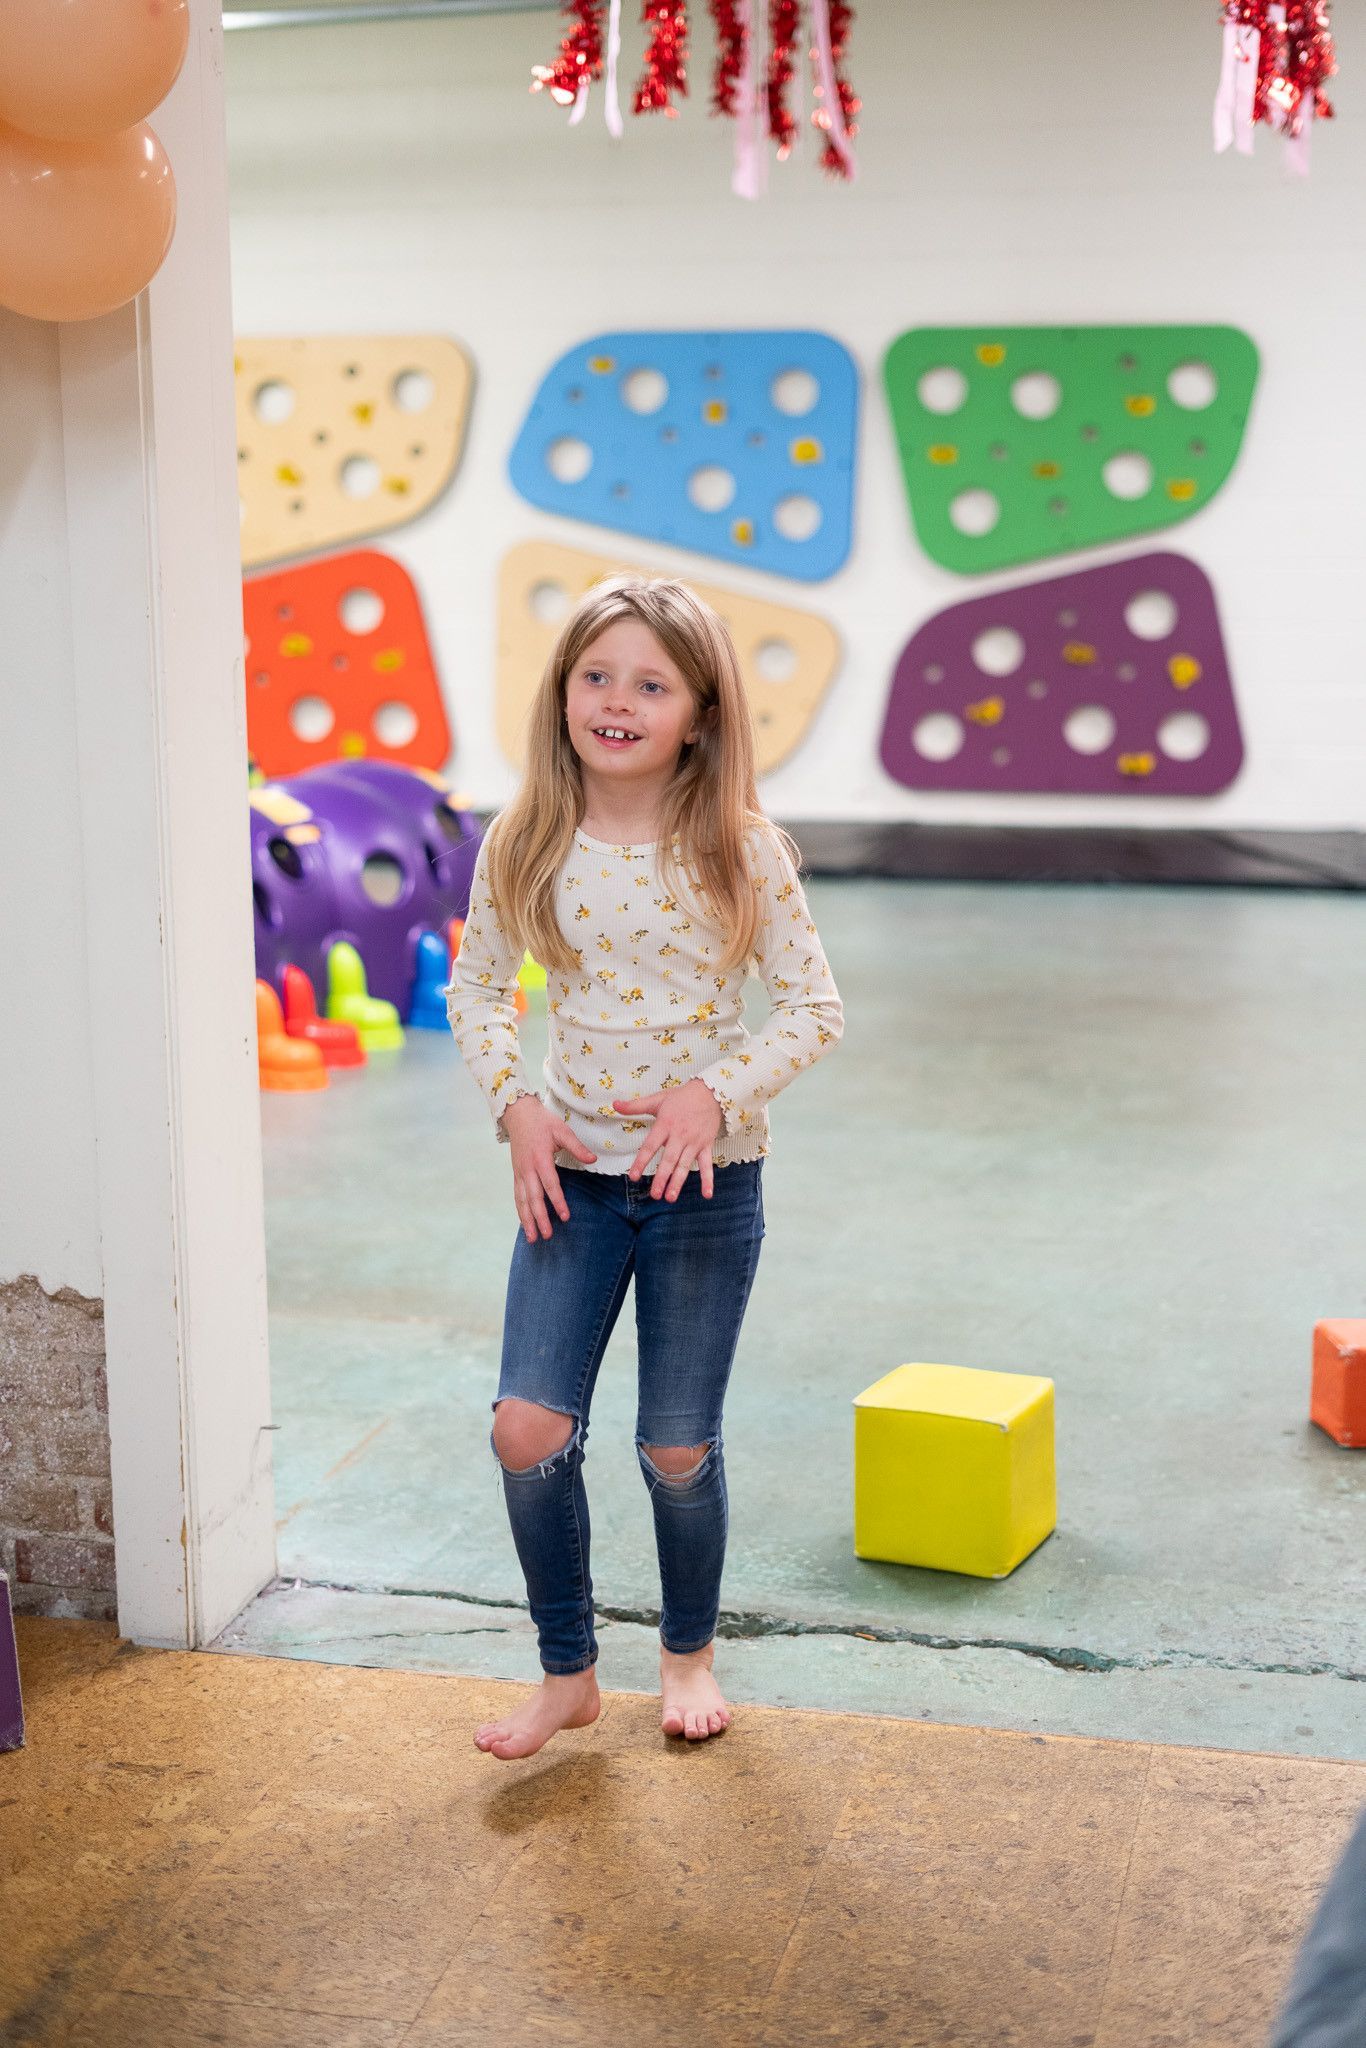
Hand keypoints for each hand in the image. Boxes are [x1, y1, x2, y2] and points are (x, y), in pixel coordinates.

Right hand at [500, 1095, 596, 1242]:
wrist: (518, 1115)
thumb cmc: (542, 1122)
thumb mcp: (562, 1130)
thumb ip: (577, 1147)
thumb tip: (593, 1160)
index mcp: (541, 1159)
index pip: (550, 1185)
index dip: (558, 1202)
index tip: (565, 1217)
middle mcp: (528, 1169)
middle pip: (534, 1198)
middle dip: (540, 1218)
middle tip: (547, 1235)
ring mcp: (520, 1173)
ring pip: (522, 1201)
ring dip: (527, 1220)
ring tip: (532, 1238)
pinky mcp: (516, 1174)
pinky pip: (517, 1196)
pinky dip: (521, 1211)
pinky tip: (525, 1223)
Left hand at [612, 1078, 722, 1201]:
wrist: (711, 1092)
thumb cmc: (681, 1097)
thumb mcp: (657, 1099)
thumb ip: (635, 1106)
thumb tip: (614, 1104)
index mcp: (665, 1124)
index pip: (650, 1146)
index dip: (641, 1161)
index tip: (633, 1176)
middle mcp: (679, 1135)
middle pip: (669, 1160)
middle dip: (661, 1178)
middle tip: (654, 1195)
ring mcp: (694, 1142)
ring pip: (685, 1165)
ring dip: (678, 1182)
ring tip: (670, 1197)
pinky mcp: (706, 1145)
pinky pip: (707, 1165)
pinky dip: (708, 1180)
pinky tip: (706, 1194)